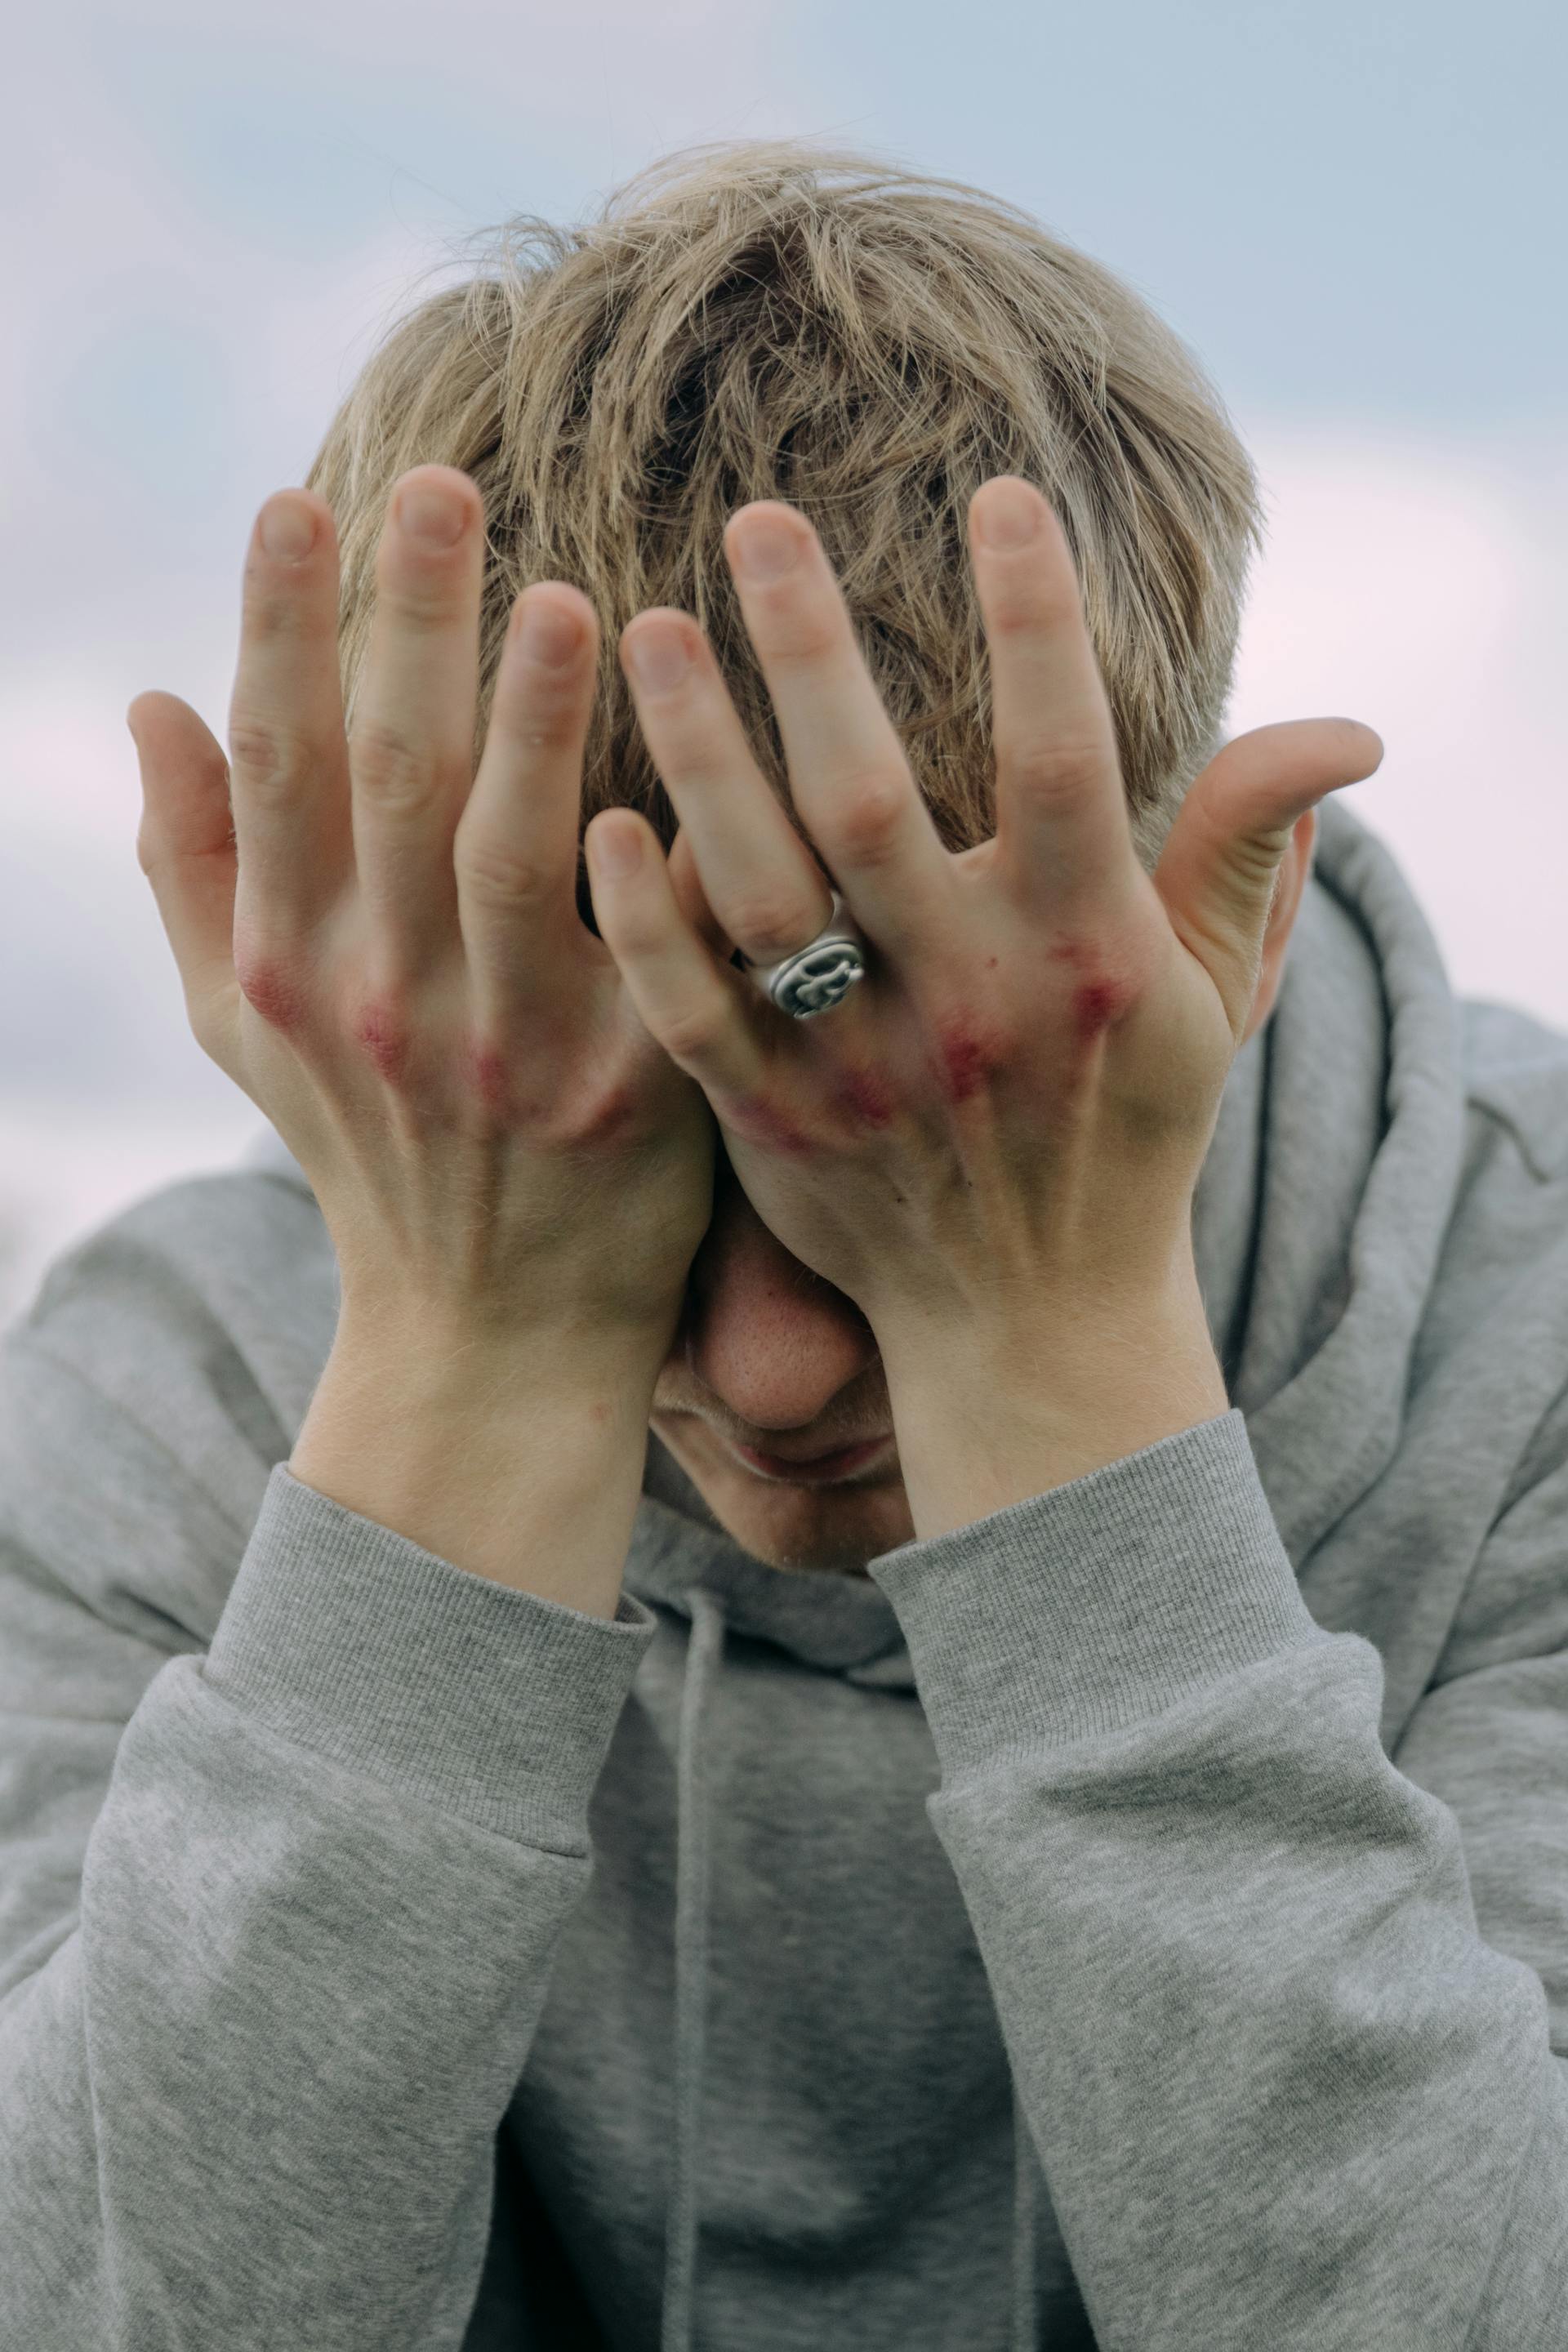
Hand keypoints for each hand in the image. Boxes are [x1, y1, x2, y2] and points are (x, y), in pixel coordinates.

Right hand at [130, 464, 717, 1369]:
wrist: (489, 1331)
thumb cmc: (369, 1148)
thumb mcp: (246, 1025)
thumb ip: (192, 865)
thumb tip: (150, 698)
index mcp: (290, 963)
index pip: (271, 765)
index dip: (277, 628)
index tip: (299, 497)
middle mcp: (385, 998)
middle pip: (388, 781)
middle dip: (407, 625)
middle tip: (440, 485)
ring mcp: (508, 1049)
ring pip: (513, 858)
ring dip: (533, 725)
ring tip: (565, 599)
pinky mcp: (630, 1091)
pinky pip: (652, 952)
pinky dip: (666, 861)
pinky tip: (693, 762)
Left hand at [582, 476, 1382, 1351]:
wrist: (1029, 1324)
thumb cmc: (1124, 1132)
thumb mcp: (1212, 999)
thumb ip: (1248, 850)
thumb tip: (1348, 728)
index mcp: (1083, 953)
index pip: (1064, 758)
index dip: (1040, 623)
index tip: (1004, 490)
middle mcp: (963, 1001)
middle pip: (871, 803)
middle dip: (813, 652)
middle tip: (760, 516)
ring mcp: (855, 1065)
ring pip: (760, 892)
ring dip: (701, 754)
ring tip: (649, 626)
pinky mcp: (770, 1121)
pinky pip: (688, 1009)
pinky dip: (645, 922)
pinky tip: (600, 820)